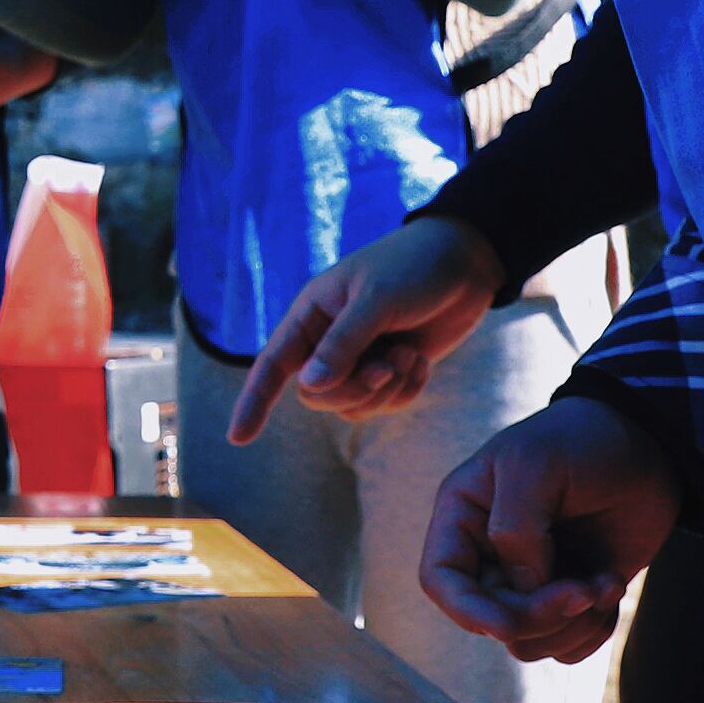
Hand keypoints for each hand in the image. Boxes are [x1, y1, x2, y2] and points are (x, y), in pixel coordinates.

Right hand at [235, 215, 504, 434]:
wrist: (466, 262)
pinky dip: (406, 390)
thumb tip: (309, 388)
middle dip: (354, 389)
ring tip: (408, 354)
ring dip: (385, 389)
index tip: (237, 439)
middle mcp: (329, 340)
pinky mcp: (389, 371)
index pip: (272, 364)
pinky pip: (385, 405)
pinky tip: (420, 360)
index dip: (253, 402)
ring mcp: (360, 358)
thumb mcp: (377, 299)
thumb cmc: (414, 267)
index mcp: (312, 314)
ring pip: (352, 405)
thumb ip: (343, 344)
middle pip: (318, 395)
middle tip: (386, 366)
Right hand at [420, 399, 678, 663]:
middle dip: (541, 615)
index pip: (440, 581)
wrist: (646, 446)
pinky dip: (593, 629)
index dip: (468, 611)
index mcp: (465, 517)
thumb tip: (522, 588)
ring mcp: (532, 580)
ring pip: (529, 643)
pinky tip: (611, 586)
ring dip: (573, 625)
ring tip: (604, 584)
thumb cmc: (580, 441)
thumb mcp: (535, 463)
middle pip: (492, 620)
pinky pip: (567, 646)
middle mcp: (490, 555)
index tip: (509, 623)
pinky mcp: (570, 597)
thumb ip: (515, 526)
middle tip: (585, 589)